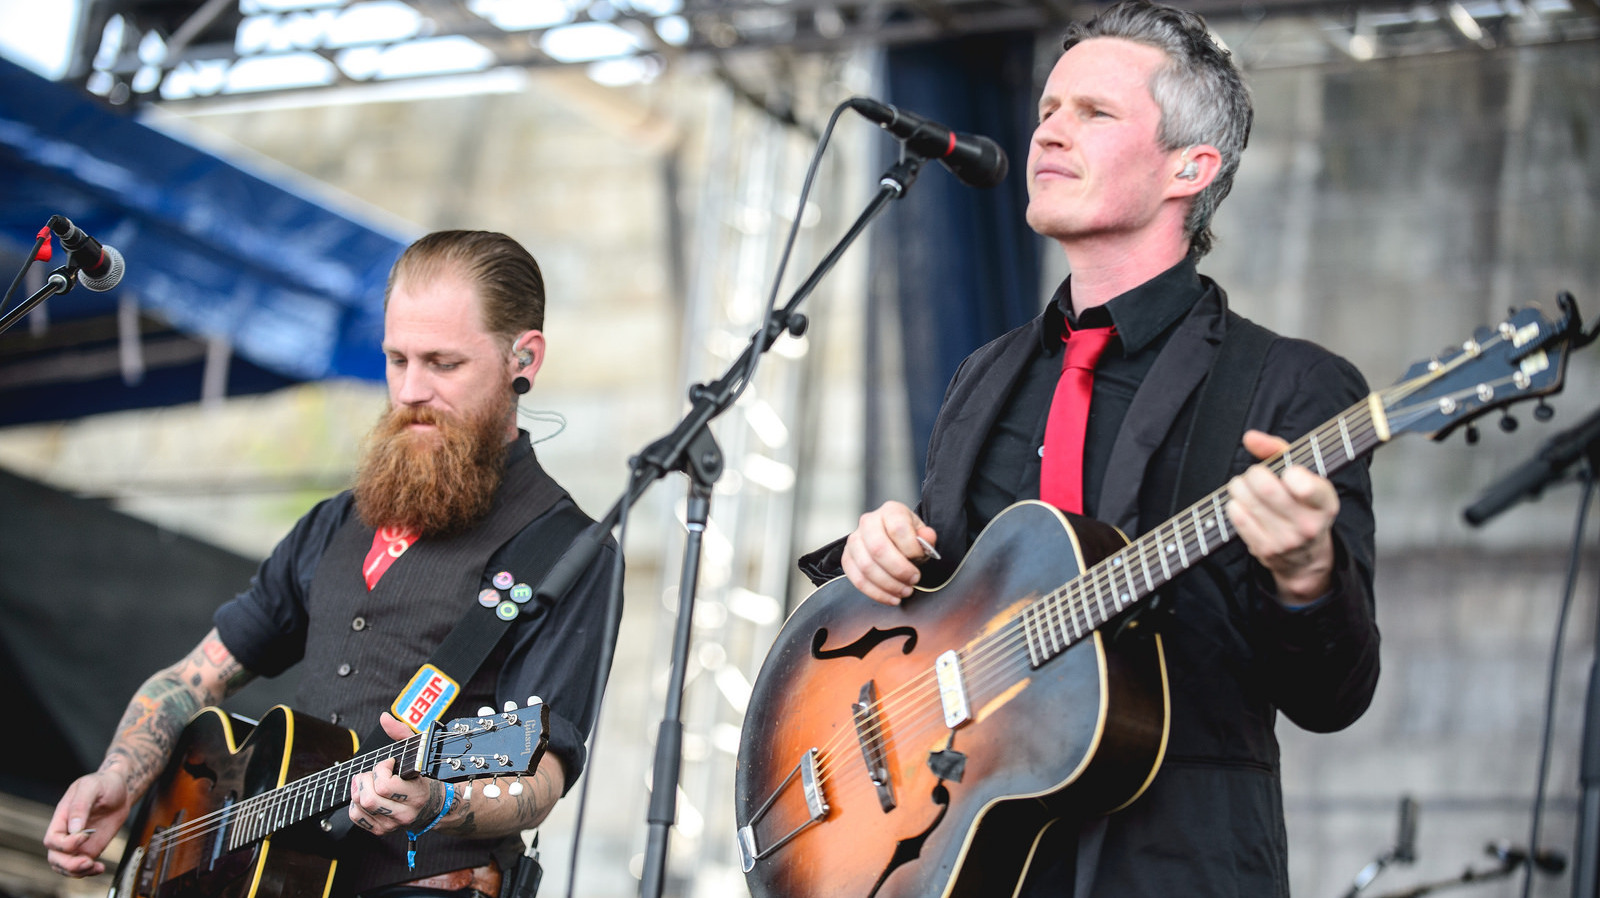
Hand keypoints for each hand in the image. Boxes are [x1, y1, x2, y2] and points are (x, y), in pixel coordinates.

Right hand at [44, 770, 131, 876]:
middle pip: (55, 858)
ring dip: (77, 872)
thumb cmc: (103, 784)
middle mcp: (66, 834)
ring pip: (66, 866)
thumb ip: (80, 806)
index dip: (65, 843)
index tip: (85, 835)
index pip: (52, 840)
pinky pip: (82, 866)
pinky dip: (89, 872)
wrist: (120, 790)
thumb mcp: (91, 786)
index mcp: (61, 818)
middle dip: (68, 864)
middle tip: (87, 862)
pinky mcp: (89, 849)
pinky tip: (100, 868)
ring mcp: (77, 843)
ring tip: (95, 867)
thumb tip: (74, 829)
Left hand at [347, 713, 446, 835]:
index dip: (381, 769)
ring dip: (358, 789)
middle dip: (366, 780)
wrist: (432, 807)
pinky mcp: (381, 830)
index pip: (386, 785)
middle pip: (369, 798)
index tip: (388, 763)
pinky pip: (356, 817)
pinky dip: (355, 803)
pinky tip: (366, 794)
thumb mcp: (417, 753)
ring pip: (361, 806)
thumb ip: (401, 733)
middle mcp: (405, 813)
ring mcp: (392, 824)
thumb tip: (385, 718)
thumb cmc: (422, 777)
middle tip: (373, 772)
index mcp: (416, 794)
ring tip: (367, 781)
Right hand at [841, 501, 938, 605]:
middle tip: (913, 580)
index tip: (920, 559)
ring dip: (888, 584)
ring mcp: (854, 540)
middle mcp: (868, 522)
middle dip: (899, 570)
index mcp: (890, 511)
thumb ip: (927, 538)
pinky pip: (857, 579)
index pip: (898, 528)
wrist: (893, 542)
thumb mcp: (922, 536)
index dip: (911, 549)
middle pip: (878, 548)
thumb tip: (927, 537)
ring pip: (866, 566)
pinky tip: (891, 597)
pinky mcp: (847, 558)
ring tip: (904, 591)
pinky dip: (876, 593)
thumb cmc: (908, 539)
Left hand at [1226, 430, 1338, 605]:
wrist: (1306, 557)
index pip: (1306, 487)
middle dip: (1254, 474)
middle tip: (1256, 475)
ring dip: (1240, 486)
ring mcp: (1286, 540)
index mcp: (1325, 503)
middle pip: (1266, 488)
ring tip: (1246, 486)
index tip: (1288, 472)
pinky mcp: (1264, 550)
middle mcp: (1308, 525)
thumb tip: (1250, 437)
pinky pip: (1237, 516)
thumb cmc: (1302, 505)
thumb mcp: (1304, 475)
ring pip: (1247, 500)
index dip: (1291, 473)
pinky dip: (1235, 503)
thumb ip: (1277, 450)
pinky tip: (1243, 503)